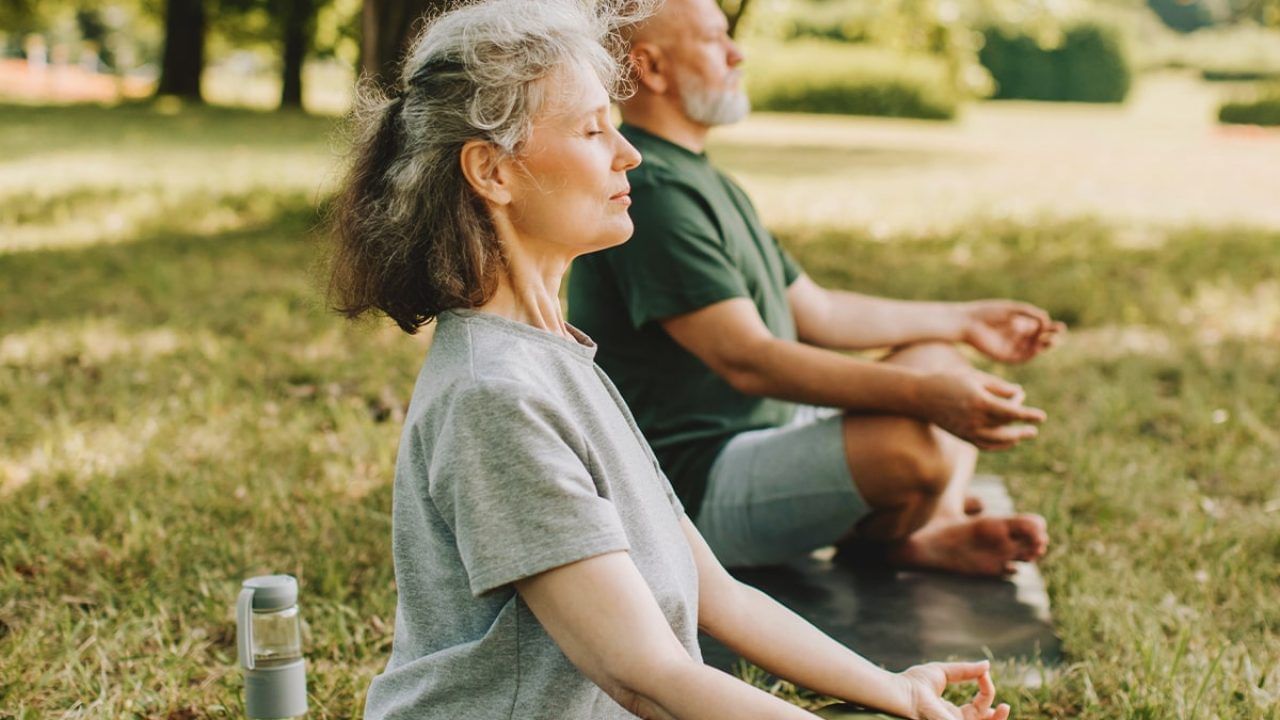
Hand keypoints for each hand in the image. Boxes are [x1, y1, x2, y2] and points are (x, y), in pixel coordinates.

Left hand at [900, 661, 1009, 719]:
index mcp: (950, 710)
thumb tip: (987, 665)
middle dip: (997, 716)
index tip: (984, 673)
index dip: (986, 689)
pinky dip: (988, 719)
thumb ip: (965, 671)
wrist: (901, 693)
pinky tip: (997, 710)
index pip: (978, 706)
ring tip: (1005, 708)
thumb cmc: (914, 683)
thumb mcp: (944, 673)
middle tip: (1005, 706)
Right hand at [919, 369, 1044, 450]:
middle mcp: (975, 419)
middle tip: (1035, 425)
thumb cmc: (948, 381)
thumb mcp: (975, 377)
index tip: (1042, 416)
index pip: (1011, 412)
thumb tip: (1018, 393)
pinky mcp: (963, 436)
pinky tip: (1009, 441)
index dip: (1028, 414)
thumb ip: (998, 386)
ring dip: (1014, 438)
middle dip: (1022, 423)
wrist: (921, 396)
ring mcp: (968, 430)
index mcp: (980, 401)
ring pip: (998, 440)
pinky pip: (986, 445)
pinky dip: (1000, 445)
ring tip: (1025, 434)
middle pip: (1006, 425)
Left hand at [961, 301, 1064, 363]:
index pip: (1039, 327)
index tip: (1060, 326)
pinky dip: (1030, 354)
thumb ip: (1030, 312)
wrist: (967, 323)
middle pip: (1038, 339)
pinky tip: (1037, 348)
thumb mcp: (1012, 309)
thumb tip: (1046, 319)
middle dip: (1050, 337)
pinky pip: (1020, 358)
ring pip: (1031, 350)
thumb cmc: (987, 312)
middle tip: (1060, 333)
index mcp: (1018, 324)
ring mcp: (1010, 347)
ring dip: (1043, 346)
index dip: (1050, 328)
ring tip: (1052, 341)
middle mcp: (1016, 336)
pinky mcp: (1003, 356)